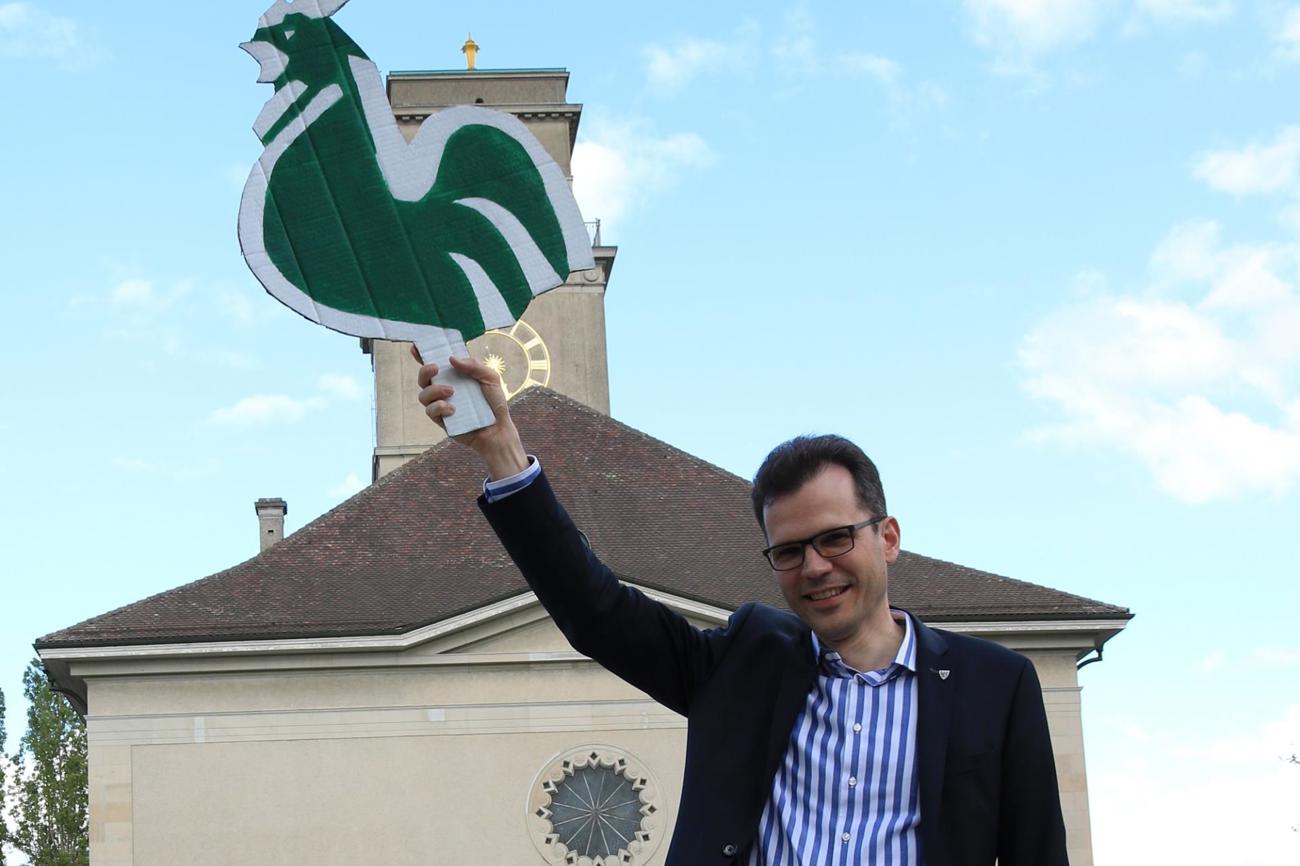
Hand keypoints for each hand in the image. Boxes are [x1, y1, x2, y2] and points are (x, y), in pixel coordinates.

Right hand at [413, 346, 527, 478]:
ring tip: (451, 391)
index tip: (415, 348)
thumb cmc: (495, 402)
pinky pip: (430, 411)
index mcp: (455, 376)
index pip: (436, 364)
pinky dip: (439, 407)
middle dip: (424, 371)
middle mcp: (445, 389)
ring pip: (423, 395)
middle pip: (423, 378)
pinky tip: (453, 409)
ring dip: (434, 390)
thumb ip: (474, 366)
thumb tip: (452, 359)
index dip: (422, 356)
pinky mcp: (441, 420)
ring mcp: (442, 404)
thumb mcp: (490, 378)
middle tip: (435, 368)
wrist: (498, 429)